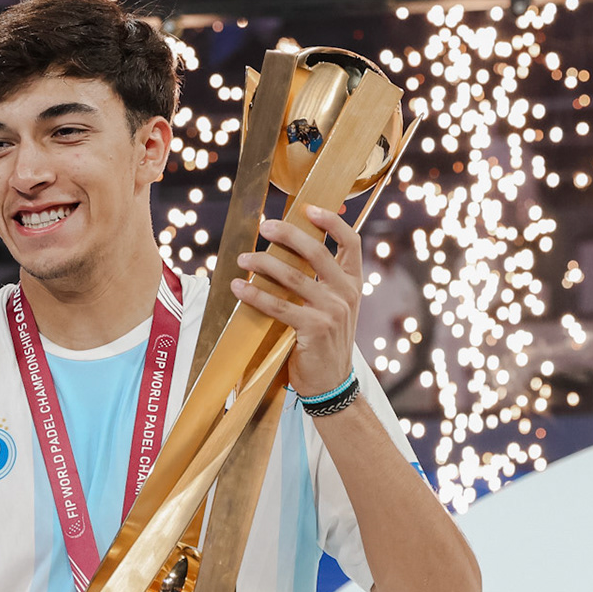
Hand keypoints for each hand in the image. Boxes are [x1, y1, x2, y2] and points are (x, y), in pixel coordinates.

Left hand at [232, 204, 363, 397]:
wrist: (331, 383)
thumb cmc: (324, 341)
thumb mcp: (333, 308)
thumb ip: (320, 282)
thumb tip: (289, 251)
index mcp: (353, 284)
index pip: (351, 242)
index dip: (331, 221)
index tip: (308, 208)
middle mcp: (346, 294)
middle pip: (317, 252)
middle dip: (288, 234)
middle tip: (264, 226)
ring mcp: (332, 311)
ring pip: (293, 276)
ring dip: (263, 264)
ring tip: (243, 259)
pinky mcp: (314, 329)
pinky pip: (278, 306)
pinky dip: (255, 295)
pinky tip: (239, 288)